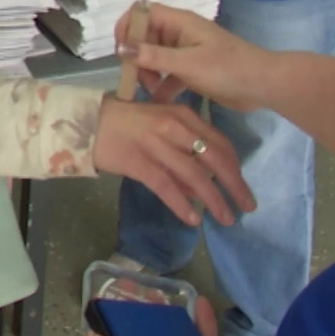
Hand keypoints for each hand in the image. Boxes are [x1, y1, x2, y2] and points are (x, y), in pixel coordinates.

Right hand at [94, 98, 255, 225]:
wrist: (87, 122)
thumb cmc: (125, 124)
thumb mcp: (160, 129)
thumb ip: (182, 154)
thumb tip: (199, 188)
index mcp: (183, 116)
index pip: (220, 142)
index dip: (235, 167)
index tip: (242, 186)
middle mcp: (175, 128)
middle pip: (214, 159)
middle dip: (234, 185)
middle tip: (248, 206)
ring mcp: (158, 145)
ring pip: (195, 176)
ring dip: (214, 199)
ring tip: (226, 218)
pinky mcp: (140, 162)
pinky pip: (166, 187)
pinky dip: (182, 205)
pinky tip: (193, 219)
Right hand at [116, 3, 274, 111]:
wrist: (262, 85)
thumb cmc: (226, 68)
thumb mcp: (186, 63)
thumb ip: (153, 56)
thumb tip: (120, 48)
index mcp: (180, 22)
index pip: (144, 12)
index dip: (128, 26)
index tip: (121, 51)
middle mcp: (181, 33)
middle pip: (146, 36)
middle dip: (136, 56)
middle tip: (134, 78)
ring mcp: (187, 52)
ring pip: (156, 57)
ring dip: (148, 73)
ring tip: (148, 91)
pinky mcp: (193, 70)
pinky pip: (169, 74)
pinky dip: (162, 85)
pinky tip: (160, 101)